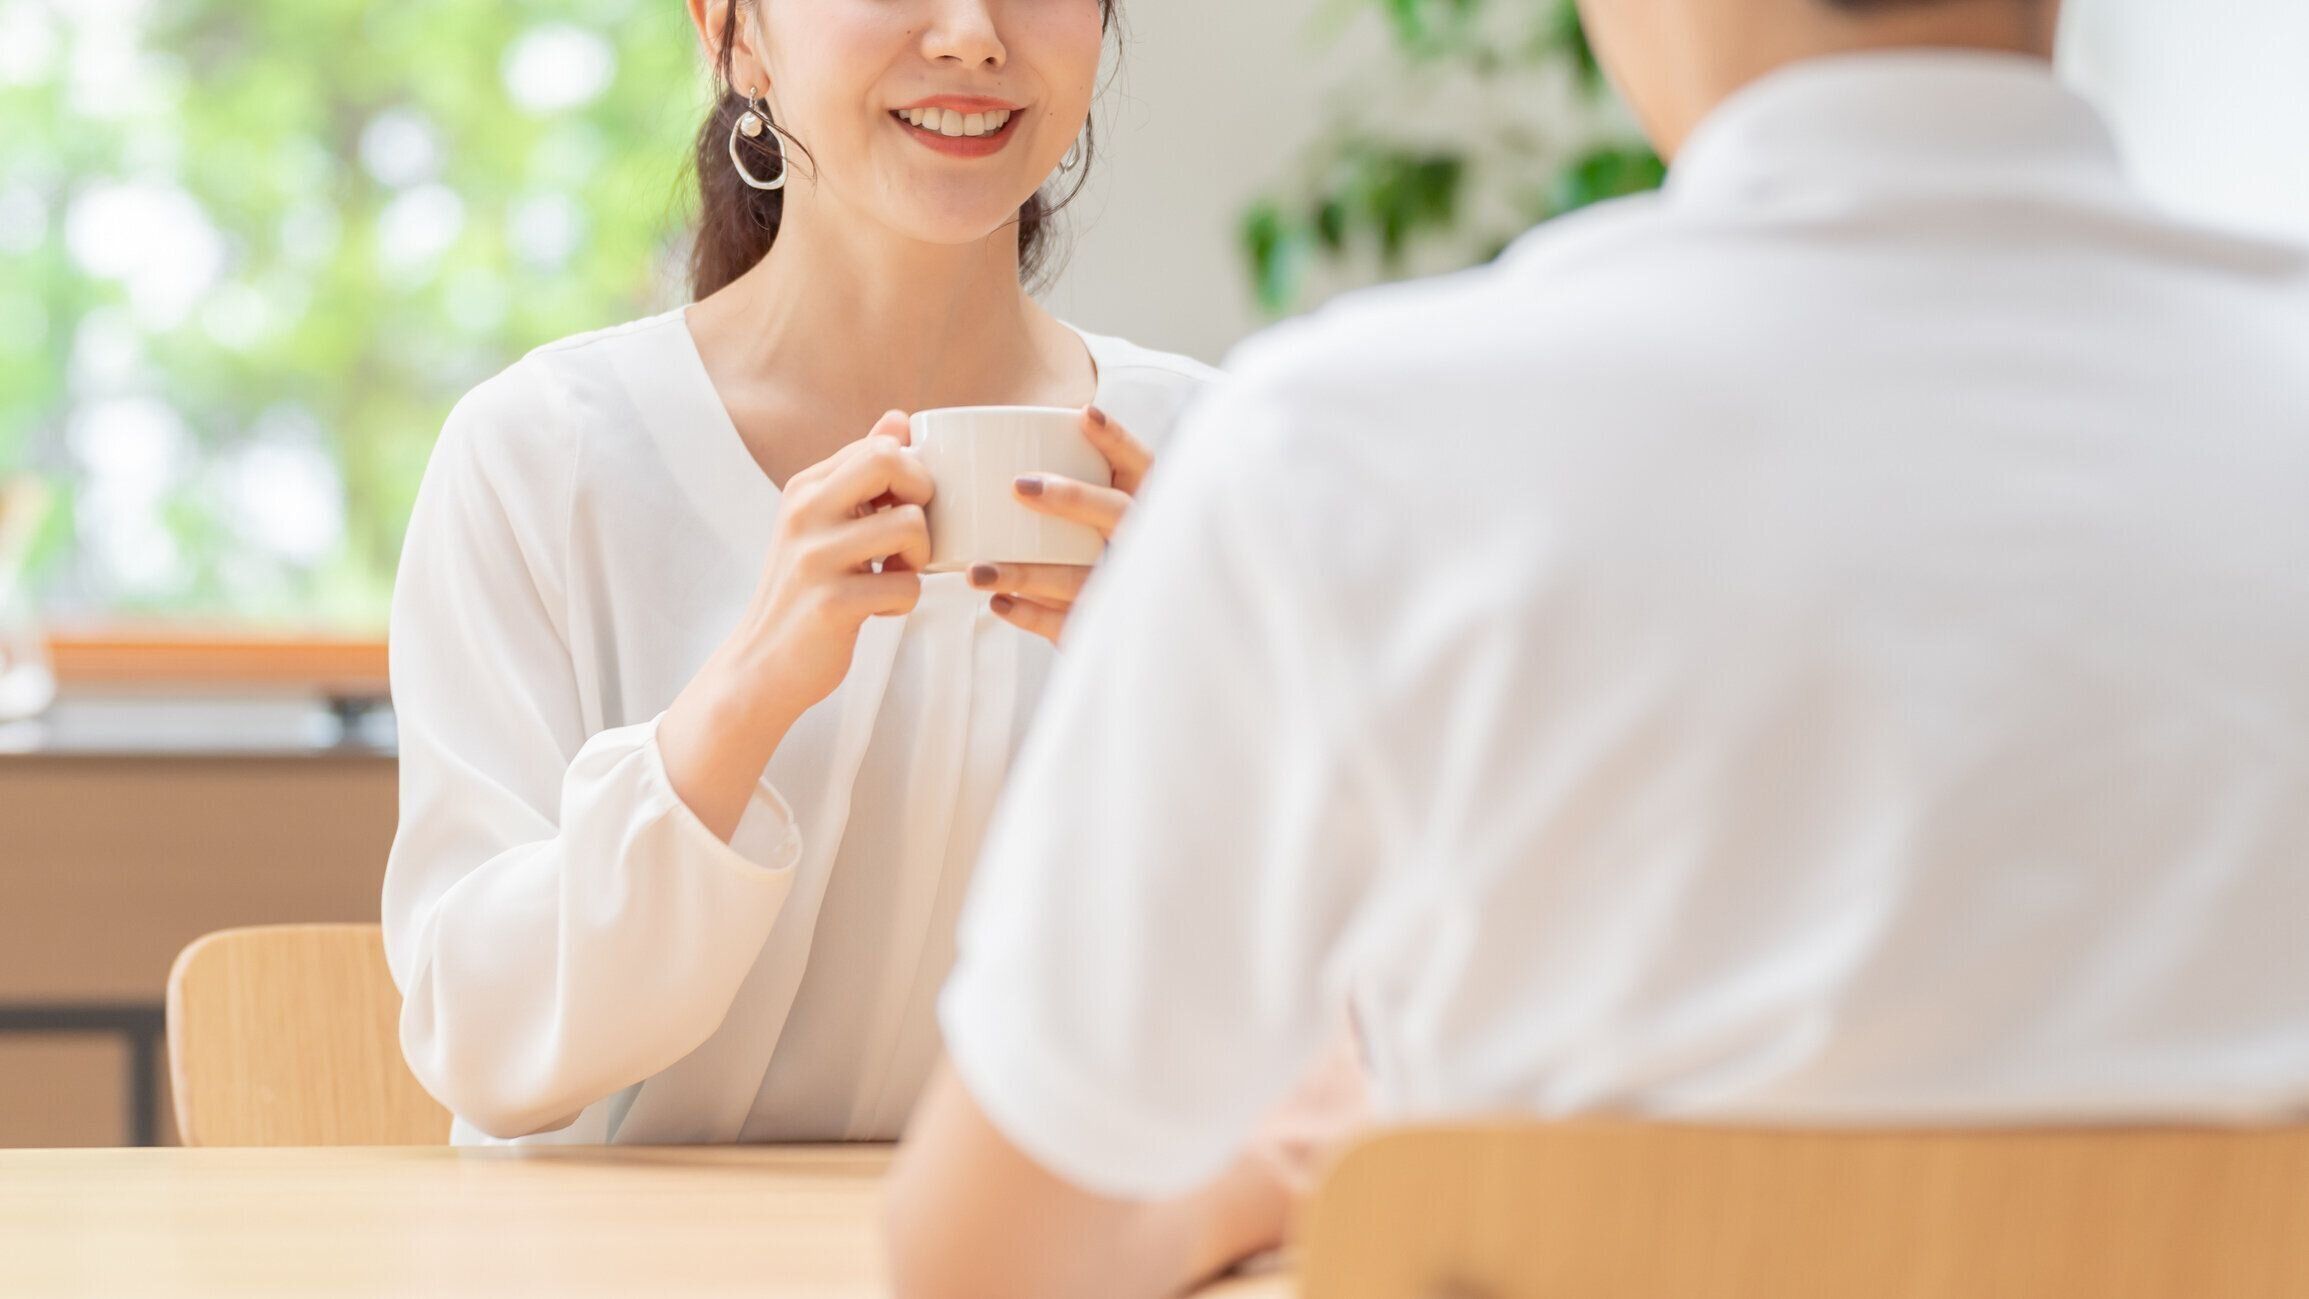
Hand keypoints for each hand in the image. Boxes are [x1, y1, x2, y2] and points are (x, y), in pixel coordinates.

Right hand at [662, 411, 934, 840]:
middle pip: (893, 462)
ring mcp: (816, 557)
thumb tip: (899, 418)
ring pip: (911, 524)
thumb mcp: (823, 523)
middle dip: (923, 496)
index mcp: (805, 487)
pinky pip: (907, 585)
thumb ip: (860, 472)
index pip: (881, 445)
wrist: (762, 664)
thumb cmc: (806, 590)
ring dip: (919, 557)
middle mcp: (805, 512)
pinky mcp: (833, 602)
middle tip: (909, 536)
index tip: (902, 510)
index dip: (913, 476)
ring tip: (893, 574)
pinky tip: (878, 609)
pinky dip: (904, 601)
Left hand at [966, 404, 1150, 644]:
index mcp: (1146, 507)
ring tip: (975, 571)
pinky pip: (1068, 624)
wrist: (1139, 629)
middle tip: (1020, 485)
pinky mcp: (1105, 628)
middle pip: (1118, 514)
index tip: (1086, 414)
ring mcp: (1126, 589)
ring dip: (1026, 574)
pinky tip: (999, 603)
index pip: (1142, 466)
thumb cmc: (1093, 550)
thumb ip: (1064, 482)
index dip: (1118, 441)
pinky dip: (1031, 615)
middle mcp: (1144, 544)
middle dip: (1073, 498)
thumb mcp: (1099, 516)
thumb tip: (960, 445)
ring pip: (1079, 578)